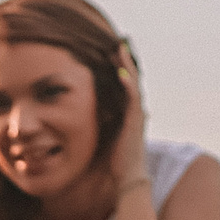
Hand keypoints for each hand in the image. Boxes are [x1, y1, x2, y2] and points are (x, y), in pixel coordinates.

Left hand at [110, 42, 147, 186]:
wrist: (128, 179)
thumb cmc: (115, 163)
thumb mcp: (103, 139)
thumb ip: (98, 127)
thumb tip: (82, 123)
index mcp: (127, 113)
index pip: (124, 85)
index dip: (119, 68)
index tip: (111, 52)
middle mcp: (134, 111)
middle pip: (131, 78)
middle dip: (125, 60)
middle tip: (119, 41)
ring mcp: (136, 115)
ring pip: (133, 83)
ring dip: (127, 65)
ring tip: (120, 48)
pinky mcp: (135, 122)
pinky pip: (132, 98)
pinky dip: (127, 85)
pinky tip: (121, 73)